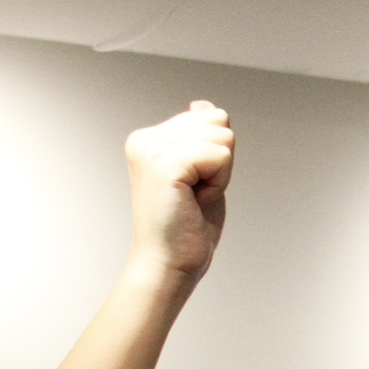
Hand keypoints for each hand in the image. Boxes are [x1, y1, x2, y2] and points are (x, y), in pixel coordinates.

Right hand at [124, 101, 233, 280]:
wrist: (169, 264)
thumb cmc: (186, 228)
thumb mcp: (199, 173)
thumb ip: (200, 138)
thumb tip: (203, 105)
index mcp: (149, 138)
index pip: (210, 117)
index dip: (217, 157)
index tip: (193, 186)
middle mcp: (145, 138)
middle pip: (219, 122)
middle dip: (220, 163)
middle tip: (194, 194)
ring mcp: (152, 148)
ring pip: (223, 138)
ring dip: (220, 175)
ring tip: (193, 198)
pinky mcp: (165, 163)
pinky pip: (221, 156)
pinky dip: (219, 183)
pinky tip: (195, 201)